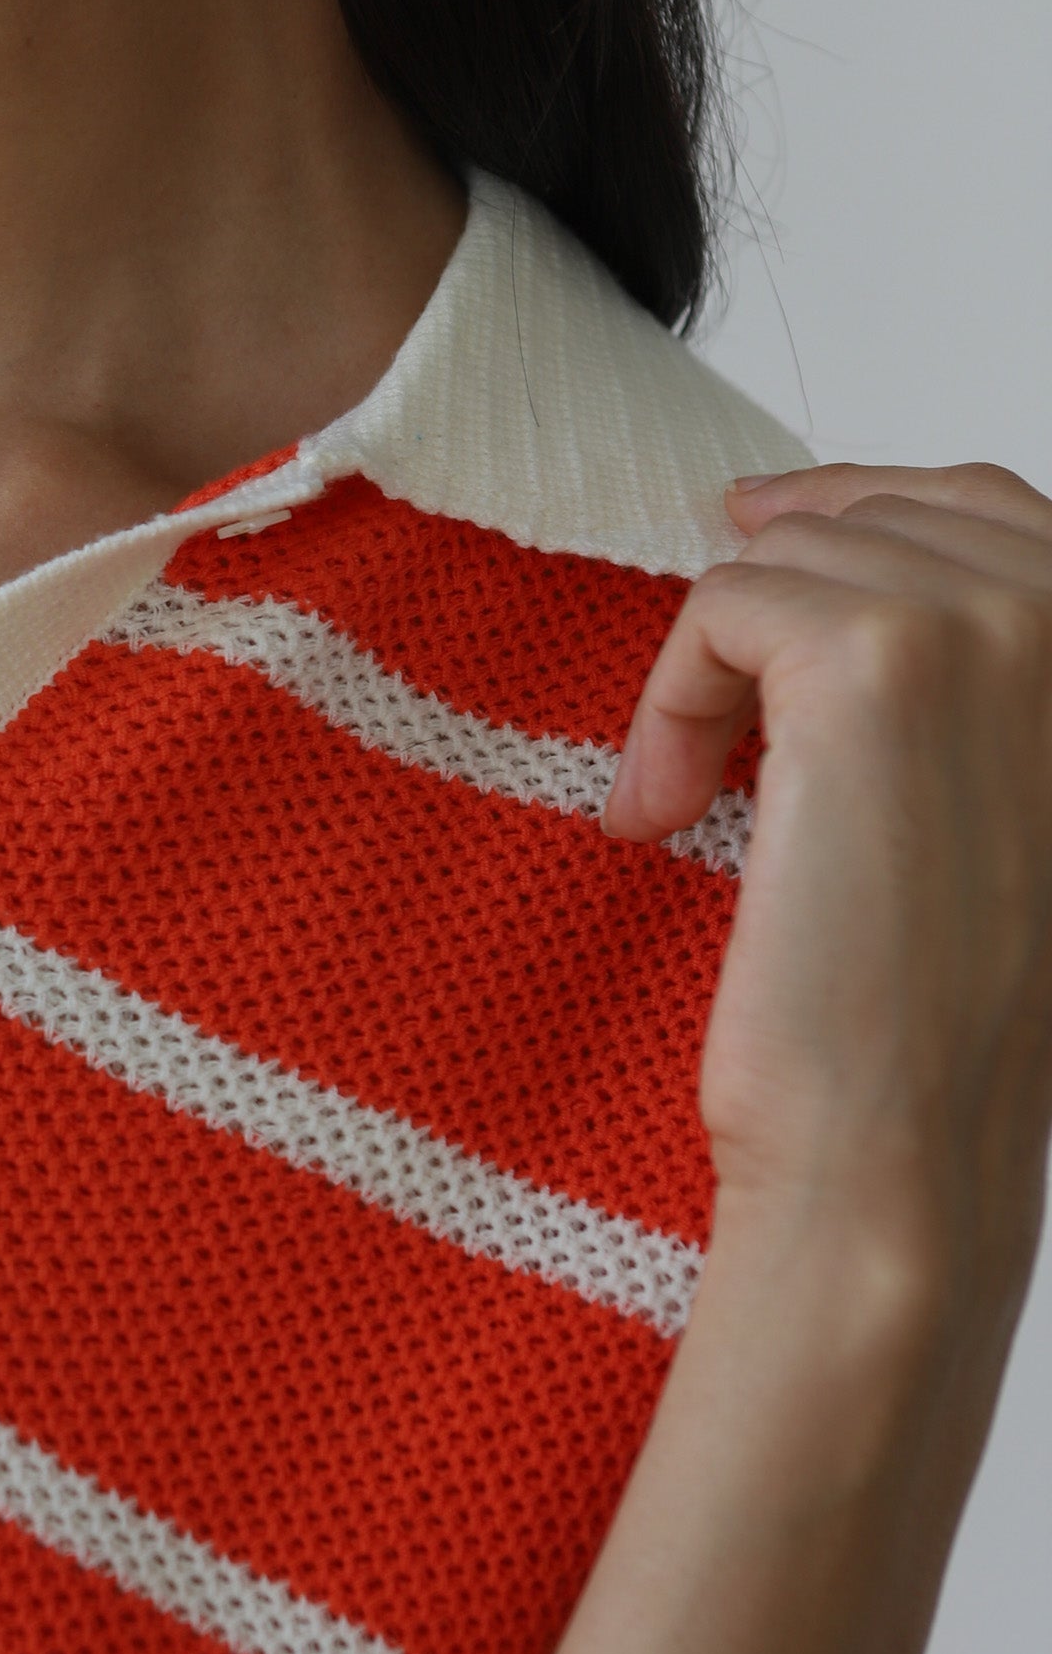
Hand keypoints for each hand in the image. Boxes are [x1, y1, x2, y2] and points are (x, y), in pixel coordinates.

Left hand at [604, 463, 1051, 1310]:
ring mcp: (992, 626)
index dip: (853, 513)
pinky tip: (662, 814)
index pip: (985, 505)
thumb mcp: (980, 798)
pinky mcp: (873, 655)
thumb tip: (780, 513)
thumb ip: (953, 670)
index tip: (753, 547)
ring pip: (786, 562)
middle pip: (871, 519)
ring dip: (706, 680)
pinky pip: (719, 606)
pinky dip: (666, 705)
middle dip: (765, 619)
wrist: (896, 1148)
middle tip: (708, 747)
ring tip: (690, 806)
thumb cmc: (925, 1015)